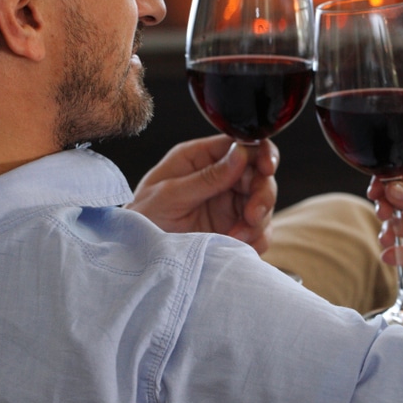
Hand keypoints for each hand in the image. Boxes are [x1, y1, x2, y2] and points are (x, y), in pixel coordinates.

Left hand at [126, 135, 278, 252]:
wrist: (134, 257)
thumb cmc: (141, 219)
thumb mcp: (169, 195)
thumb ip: (206, 177)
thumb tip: (240, 153)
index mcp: (200, 158)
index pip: (241, 145)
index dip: (261, 153)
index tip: (267, 168)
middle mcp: (219, 177)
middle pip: (260, 176)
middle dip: (262, 195)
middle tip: (252, 215)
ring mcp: (228, 204)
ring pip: (264, 204)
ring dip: (257, 221)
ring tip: (237, 236)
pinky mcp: (234, 229)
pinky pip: (259, 230)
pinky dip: (255, 238)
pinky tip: (236, 244)